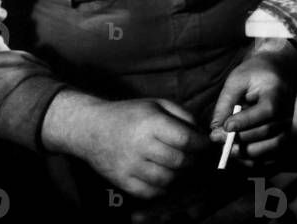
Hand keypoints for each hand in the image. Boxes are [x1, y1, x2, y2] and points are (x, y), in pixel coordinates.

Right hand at [44, 93, 209, 198]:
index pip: (185, 140)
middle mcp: (140, 145)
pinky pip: (149, 192)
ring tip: (178, 164)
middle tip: (193, 155)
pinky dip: (162, 187)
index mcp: (151, 123)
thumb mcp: (158, 104)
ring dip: (178, 174)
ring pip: (167, 178)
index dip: (201, 144)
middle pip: (179, 161)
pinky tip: (163, 175)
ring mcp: (129, 165)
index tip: (205, 144)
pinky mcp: (121, 180)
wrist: (91, 128)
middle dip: (192, 159)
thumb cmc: (129, 114)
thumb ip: (183, 115)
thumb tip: (202, 134)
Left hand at [209, 42, 296, 165]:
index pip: (266, 112)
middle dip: (238, 138)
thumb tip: (215, 129)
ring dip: (244, 152)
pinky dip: (253, 160)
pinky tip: (237, 153)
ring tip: (225, 147)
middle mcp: (287, 113)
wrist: (279, 71)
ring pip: (269, 148)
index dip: (245, 122)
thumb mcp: (237, 80)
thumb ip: (225, 103)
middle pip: (265, 132)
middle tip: (215, 137)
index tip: (225, 125)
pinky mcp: (283, 136)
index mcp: (277, 94)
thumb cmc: (255, 73)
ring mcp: (287, 126)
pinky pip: (270, 157)